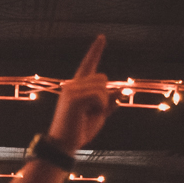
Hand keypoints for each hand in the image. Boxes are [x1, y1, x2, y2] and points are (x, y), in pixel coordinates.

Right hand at [47, 35, 116, 153]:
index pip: (88, 64)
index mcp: (76, 86)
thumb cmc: (79, 130)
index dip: (95, 51)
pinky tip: (87, 115)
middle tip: (91, 113)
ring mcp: (71, 90)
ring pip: (102, 87)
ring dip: (102, 103)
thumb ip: (108, 102)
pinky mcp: (74, 98)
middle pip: (103, 78)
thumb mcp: (98, 115)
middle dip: (104, 96)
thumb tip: (120, 92)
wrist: (63, 145)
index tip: (102, 37)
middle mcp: (71, 84)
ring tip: (87, 115)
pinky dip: (100, 107)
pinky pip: (99, 96)